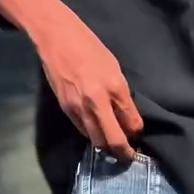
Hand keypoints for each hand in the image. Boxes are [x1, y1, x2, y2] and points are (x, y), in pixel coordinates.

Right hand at [34, 1, 142, 159]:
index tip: (137, 135)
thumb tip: (126, 116)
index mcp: (115, 87)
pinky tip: (96, 132)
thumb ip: (121, 94)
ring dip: (107, 148)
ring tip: (113, 148)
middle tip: (128, 156)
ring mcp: (80, 108)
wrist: (56, 37)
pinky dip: (92, 135)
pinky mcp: (66, 110)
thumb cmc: (88, 47)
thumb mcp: (113, 67)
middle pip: (114, 140)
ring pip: (97, 141)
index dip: (136, 133)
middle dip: (123, 152)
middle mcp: (98, 102)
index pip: (131, 122)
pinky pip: (83, 131)